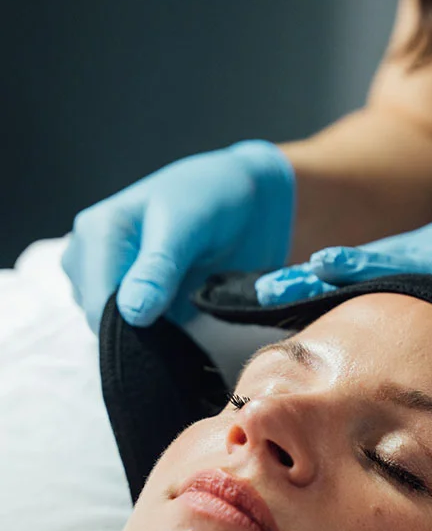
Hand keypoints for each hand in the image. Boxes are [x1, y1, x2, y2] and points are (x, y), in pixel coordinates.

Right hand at [62, 140, 294, 332]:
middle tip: (186, 305)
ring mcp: (109, 281)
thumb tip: (132, 313)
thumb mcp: (187, 226)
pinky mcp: (132, 299)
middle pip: (101, 320)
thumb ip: (158, 268)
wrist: (240, 200)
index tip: (171, 320)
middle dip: (141, 327)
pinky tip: (184, 308)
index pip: (97, 302)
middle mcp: (91, 258)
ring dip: (153, 329)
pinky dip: (161, 330)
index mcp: (96, 232)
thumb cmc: (213, 199)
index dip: (131, 324)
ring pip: (118, 330)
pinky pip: (137, 331)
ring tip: (188, 298)